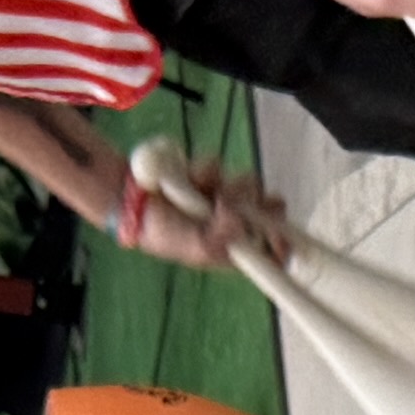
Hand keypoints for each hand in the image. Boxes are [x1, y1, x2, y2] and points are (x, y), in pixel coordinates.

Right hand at [116, 146, 295, 271]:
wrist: (132, 201)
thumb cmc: (163, 235)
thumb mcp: (194, 248)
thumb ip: (220, 240)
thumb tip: (242, 224)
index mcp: (234, 248)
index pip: (271, 248)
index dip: (282, 240)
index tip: (281, 231)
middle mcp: (234, 223)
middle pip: (267, 209)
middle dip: (256, 202)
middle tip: (236, 200)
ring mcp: (223, 195)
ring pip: (248, 183)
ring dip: (229, 184)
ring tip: (206, 192)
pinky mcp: (210, 174)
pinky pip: (221, 165)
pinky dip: (205, 169)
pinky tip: (188, 176)